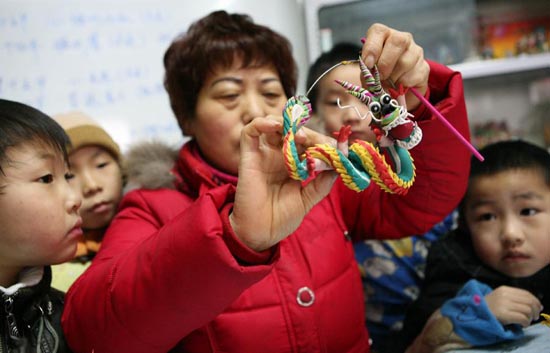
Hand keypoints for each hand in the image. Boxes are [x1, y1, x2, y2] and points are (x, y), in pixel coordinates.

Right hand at [230, 116, 336, 251]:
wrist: (260, 235)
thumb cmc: (281, 219)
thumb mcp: (308, 199)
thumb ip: (321, 183)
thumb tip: (339, 166)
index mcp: (292, 165)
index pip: (308, 144)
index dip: (322, 142)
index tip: (338, 148)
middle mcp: (278, 157)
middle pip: (293, 132)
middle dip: (310, 134)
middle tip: (322, 143)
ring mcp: (263, 155)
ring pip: (273, 125)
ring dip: (288, 125)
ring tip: (301, 137)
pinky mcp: (248, 157)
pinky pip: (250, 132)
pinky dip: (262, 123)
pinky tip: (277, 126)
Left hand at [361, 23, 429, 110]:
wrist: (395, 93)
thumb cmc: (378, 78)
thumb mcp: (368, 74)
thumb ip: (367, 73)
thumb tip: (372, 76)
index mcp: (383, 36)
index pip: (378, 31)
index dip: (372, 47)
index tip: (368, 64)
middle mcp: (401, 38)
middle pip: (397, 41)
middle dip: (385, 63)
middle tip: (380, 77)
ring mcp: (415, 51)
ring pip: (405, 61)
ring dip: (393, 77)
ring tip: (388, 83)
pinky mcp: (424, 66)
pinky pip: (414, 75)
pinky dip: (403, 85)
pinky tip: (399, 86)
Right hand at [485, 286, 542, 326]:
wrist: (473, 313)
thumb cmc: (488, 307)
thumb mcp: (500, 297)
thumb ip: (514, 297)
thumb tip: (534, 304)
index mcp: (504, 289)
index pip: (526, 293)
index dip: (535, 301)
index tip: (538, 308)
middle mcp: (504, 295)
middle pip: (529, 301)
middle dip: (536, 310)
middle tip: (534, 316)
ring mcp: (503, 304)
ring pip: (527, 310)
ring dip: (530, 317)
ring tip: (527, 321)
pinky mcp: (503, 314)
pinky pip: (522, 318)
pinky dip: (526, 322)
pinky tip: (523, 325)